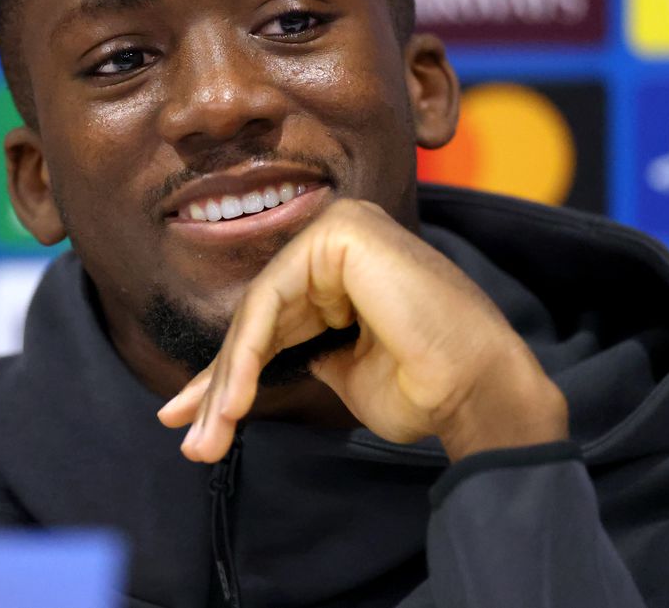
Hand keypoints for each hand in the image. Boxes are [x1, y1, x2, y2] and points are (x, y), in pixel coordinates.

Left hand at [157, 199, 567, 462]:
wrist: (476, 389)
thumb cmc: (426, 386)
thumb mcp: (345, 372)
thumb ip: (306, 353)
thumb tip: (254, 366)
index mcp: (347, 266)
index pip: (275, 318)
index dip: (230, 372)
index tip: (197, 424)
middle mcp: (341, 238)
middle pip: (262, 314)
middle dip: (220, 382)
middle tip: (192, 439)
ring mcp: (341, 229)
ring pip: (259, 311)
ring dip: (228, 378)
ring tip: (210, 435)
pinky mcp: (340, 234)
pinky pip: (272, 300)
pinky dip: (246, 353)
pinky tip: (234, 401)